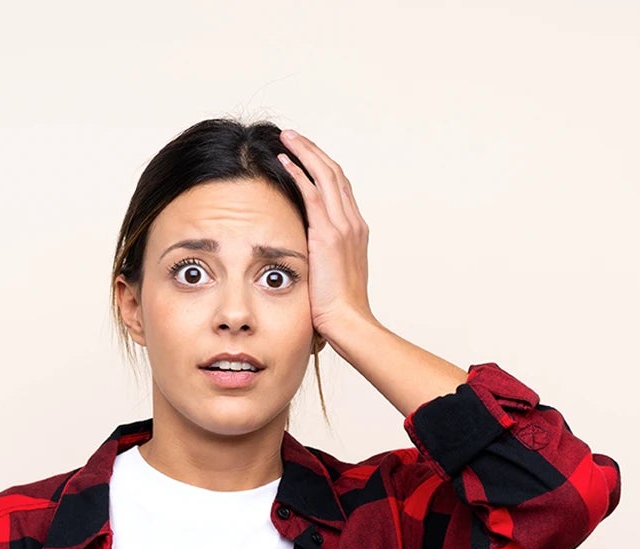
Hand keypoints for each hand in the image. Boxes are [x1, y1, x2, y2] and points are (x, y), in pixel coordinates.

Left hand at [276, 128, 377, 349]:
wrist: (349, 322)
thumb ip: (320, 258)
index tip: (305, 155)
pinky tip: (284, 160)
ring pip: (325, 175)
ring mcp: (343, 226)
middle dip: (313, 151)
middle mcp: (353, 223)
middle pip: (334, 173)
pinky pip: (312, 193)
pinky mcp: (328, 234)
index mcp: (356, 231)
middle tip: (292, 136)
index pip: (340, 188)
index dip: (322, 168)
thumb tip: (303, 257)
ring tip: (286, 138)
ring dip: (304, 152)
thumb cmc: (337, 310)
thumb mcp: (330, 276)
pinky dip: (299, 173)